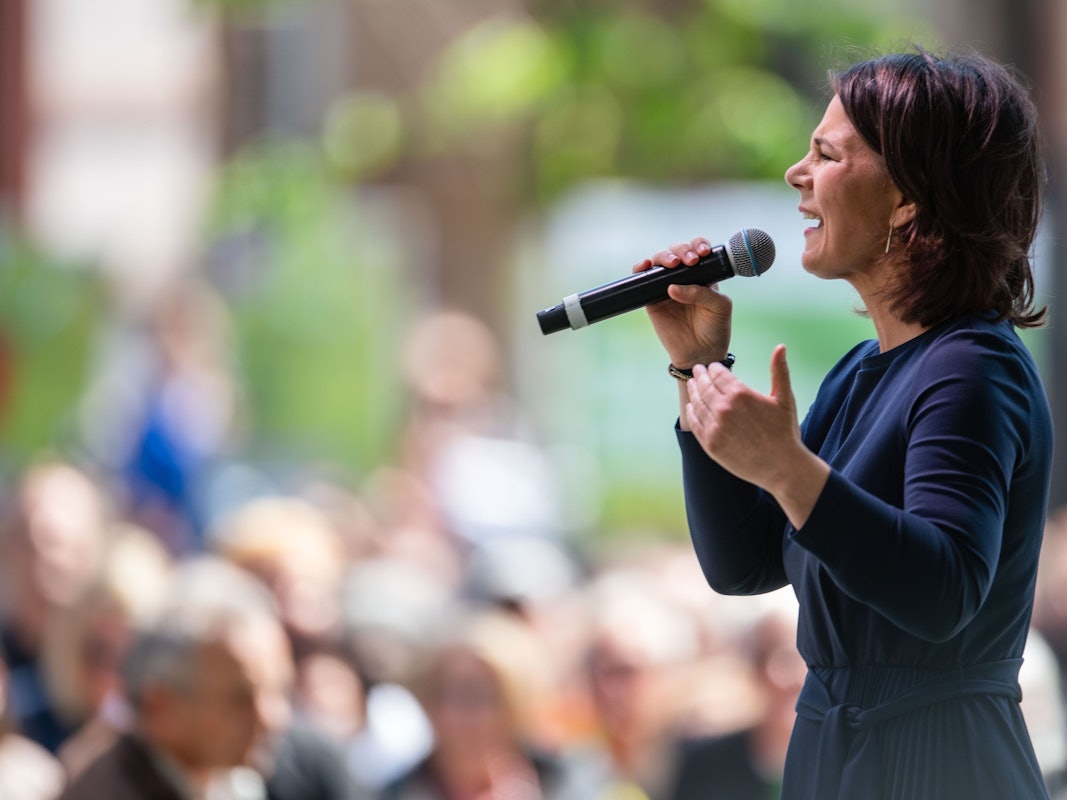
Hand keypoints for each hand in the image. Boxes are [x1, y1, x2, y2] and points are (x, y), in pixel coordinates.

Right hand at [633, 237, 732, 366]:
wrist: (701, 353)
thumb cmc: (715, 328)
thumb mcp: (719, 306)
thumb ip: (701, 293)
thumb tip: (672, 288)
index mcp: (703, 274)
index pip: (697, 250)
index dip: (698, 245)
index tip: (702, 252)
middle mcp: (683, 277)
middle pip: (677, 251)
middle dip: (682, 250)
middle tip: (689, 261)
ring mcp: (665, 286)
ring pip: (659, 261)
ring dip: (663, 256)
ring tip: (672, 264)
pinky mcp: (651, 299)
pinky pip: (642, 279)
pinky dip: (640, 269)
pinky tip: (644, 265)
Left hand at [684, 344, 828, 526]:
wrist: (782, 467)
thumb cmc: (785, 432)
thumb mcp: (784, 398)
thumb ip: (779, 370)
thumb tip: (781, 346)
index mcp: (740, 394)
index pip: (717, 374)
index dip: (713, 368)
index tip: (710, 366)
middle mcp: (724, 408)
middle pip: (704, 386)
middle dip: (699, 376)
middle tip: (696, 370)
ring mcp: (715, 427)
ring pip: (696, 403)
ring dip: (693, 391)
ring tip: (692, 385)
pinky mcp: (710, 444)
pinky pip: (694, 424)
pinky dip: (690, 413)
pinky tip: (690, 407)